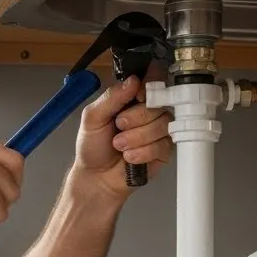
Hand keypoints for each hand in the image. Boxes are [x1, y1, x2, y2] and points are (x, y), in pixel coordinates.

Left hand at [73, 62, 173, 198]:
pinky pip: (162, 145)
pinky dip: (142, 152)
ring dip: (137, 138)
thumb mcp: (92, 117)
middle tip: (118, 127)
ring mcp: (159, 130)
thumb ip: (111, 97)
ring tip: (119, 146)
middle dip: (136, 117)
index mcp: (133, 97)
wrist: (96, 177)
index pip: (153, 79)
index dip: (150, 85)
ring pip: (162, 125)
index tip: (138, 96)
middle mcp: (149, 111)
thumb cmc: (93, 145)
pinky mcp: (164, 151)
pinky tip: (129, 158)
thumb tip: (133, 80)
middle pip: (159, 103)